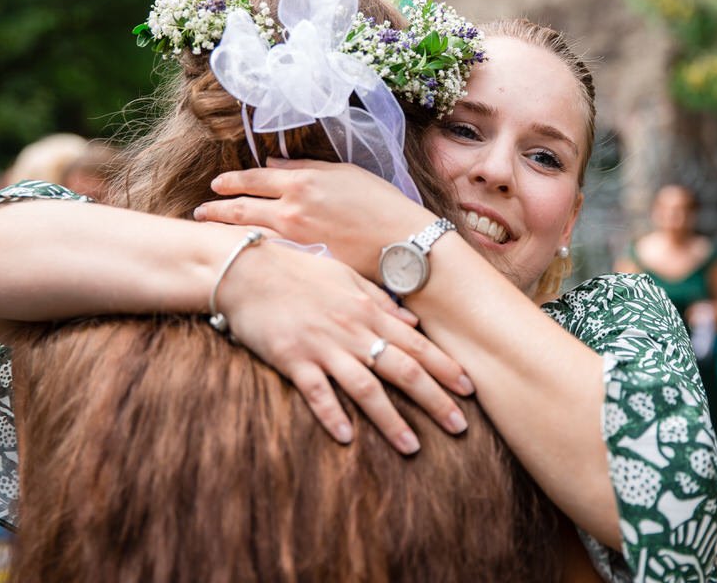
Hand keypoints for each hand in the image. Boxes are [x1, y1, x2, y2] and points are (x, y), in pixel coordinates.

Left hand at [196, 159, 433, 279]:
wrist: (403, 243)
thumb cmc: (381, 203)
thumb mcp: (346, 174)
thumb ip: (305, 169)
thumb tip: (272, 167)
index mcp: (302, 183)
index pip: (253, 179)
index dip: (231, 181)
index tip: (217, 184)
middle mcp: (291, 211)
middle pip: (240, 208)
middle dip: (216, 208)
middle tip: (201, 210)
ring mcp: (294, 241)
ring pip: (247, 233)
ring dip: (225, 231)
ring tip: (209, 230)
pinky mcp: (302, 263)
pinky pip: (267, 254)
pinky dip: (250, 250)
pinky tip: (241, 251)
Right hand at [219, 241, 473, 453]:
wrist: (246, 269)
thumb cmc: (297, 270)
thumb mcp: (346, 277)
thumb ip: (381, 300)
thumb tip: (413, 323)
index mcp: (368, 310)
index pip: (417, 344)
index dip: (445, 368)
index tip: (470, 389)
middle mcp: (352, 330)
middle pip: (402, 369)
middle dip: (434, 399)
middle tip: (460, 426)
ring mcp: (323, 346)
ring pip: (366, 388)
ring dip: (392, 419)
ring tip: (413, 446)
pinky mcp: (293, 359)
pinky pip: (317, 392)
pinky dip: (333, 415)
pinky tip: (348, 438)